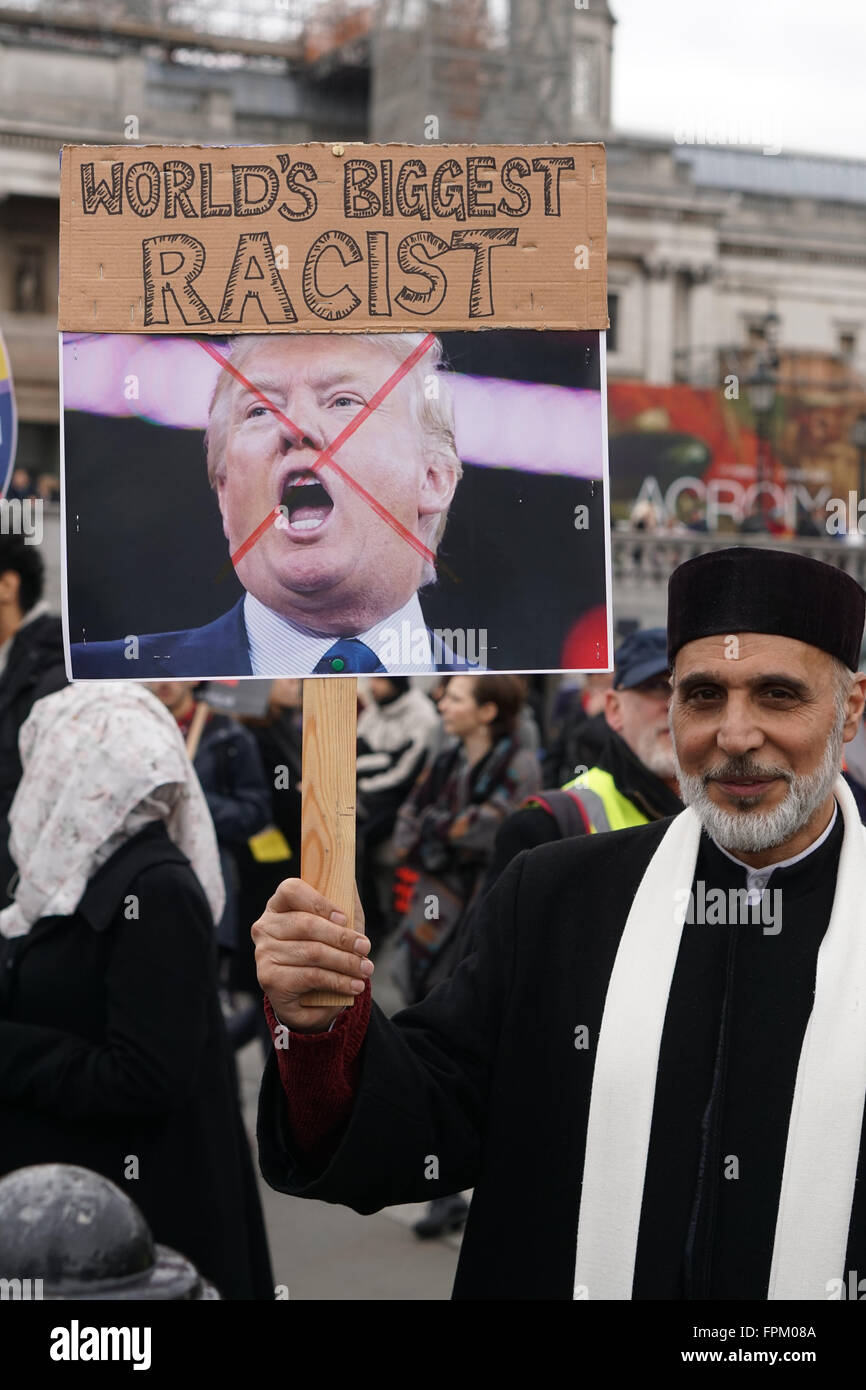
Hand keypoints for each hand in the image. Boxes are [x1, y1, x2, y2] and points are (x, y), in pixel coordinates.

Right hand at [252, 879, 371, 1032]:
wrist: (310, 996)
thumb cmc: (324, 951)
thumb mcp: (335, 923)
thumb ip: (340, 898)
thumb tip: (348, 876)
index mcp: (278, 905)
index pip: (291, 889)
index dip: (319, 902)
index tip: (344, 918)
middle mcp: (265, 927)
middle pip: (306, 924)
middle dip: (342, 937)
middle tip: (365, 947)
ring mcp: (264, 954)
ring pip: (312, 953)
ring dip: (346, 962)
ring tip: (365, 969)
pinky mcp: (270, 979)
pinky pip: (310, 976)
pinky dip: (337, 981)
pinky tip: (353, 985)